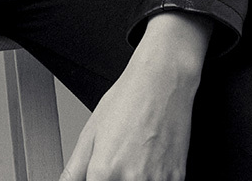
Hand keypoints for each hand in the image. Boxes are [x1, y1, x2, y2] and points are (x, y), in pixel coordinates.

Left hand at [60, 11, 211, 180]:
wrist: (164, 79)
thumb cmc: (128, 98)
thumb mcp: (91, 130)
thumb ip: (74, 169)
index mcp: (104, 170)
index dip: (96, 179)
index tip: (99, 173)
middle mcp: (131, 180)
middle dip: (116, 178)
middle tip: (120, 159)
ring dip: (135, 178)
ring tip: (136, 156)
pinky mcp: (177, 178)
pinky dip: (155, 176)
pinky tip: (151, 157)